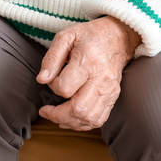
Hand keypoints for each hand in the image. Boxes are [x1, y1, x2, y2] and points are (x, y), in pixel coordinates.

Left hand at [36, 16, 141, 130]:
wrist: (118, 37)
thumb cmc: (90, 36)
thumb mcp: (66, 37)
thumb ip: (51, 58)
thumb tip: (42, 80)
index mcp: (87, 61)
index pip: (65, 87)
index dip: (53, 87)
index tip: (50, 80)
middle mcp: (101, 78)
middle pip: (78, 109)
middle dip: (57, 115)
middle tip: (46, 111)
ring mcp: (110, 90)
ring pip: (89, 119)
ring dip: (69, 122)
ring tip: (57, 116)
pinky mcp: (114, 96)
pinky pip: (99, 119)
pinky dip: (83, 124)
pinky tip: (72, 118)